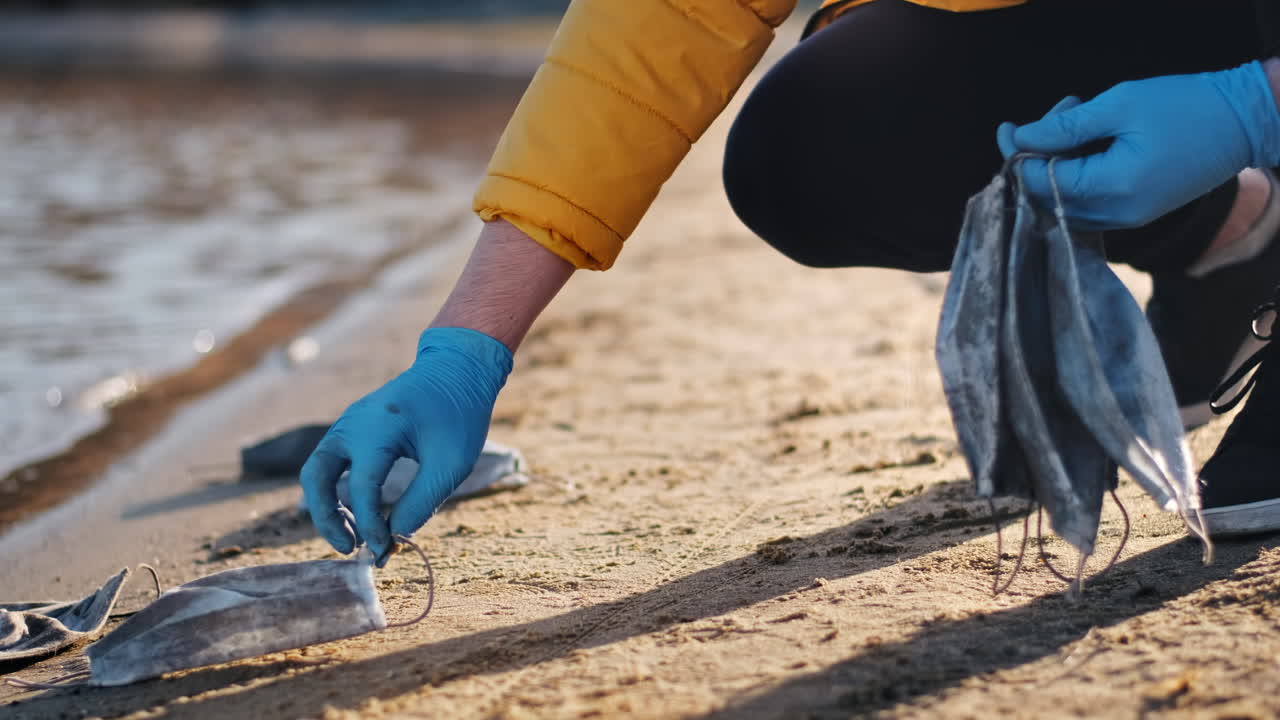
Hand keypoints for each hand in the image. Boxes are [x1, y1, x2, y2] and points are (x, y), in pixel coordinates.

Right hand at [301, 327, 512, 563]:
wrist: (455, 371)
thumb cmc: (458, 415)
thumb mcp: (451, 463)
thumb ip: (422, 502)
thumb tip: (394, 536)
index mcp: (379, 429)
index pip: (364, 487)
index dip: (371, 525)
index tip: (385, 550)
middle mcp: (352, 425)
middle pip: (316, 478)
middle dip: (326, 518)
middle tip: (350, 548)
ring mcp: (347, 425)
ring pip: (316, 472)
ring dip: (327, 507)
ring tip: (354, 537)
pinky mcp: (351, 430)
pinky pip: (331, 465)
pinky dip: (337, 492)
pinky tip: (359, 515)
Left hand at [996, 61, 1279, 229]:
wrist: (1245, 122)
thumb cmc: (1187, 107)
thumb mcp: (1121, 105)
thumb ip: (1066, 128)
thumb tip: (1021, 138)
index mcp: (1112, 188)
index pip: (1040, 183)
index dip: (1018, 156)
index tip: (1009, 128)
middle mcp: (1117, 213)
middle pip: (1048, 195)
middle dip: (1039, 154)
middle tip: (1056, 112)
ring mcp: (1127, 218)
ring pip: (1065, 198)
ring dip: (1059, 159)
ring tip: (1078, 113)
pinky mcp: (1135, 212)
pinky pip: (1087, 199)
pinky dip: (1078, 170)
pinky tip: (1089, 136)